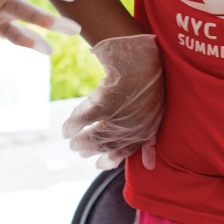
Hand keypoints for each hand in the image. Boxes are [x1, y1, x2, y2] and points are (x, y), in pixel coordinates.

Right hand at [61, 35, 163, 169]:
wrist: (139, 57)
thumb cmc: (148, 84)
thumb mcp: (155, 115)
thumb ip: (151, 141)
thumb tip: (150, 167)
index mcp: (146, 130)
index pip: (126, 152)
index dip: (112, 160)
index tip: (99, 164)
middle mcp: (133, 127)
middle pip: (107, 145)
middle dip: (92, 149)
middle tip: (80, 150)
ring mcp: (118, 116)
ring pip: (94, 137)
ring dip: (81, 141)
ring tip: (72, 142)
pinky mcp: (103, 105)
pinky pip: (83, 120)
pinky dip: (72, 126)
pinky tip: (67, 129)